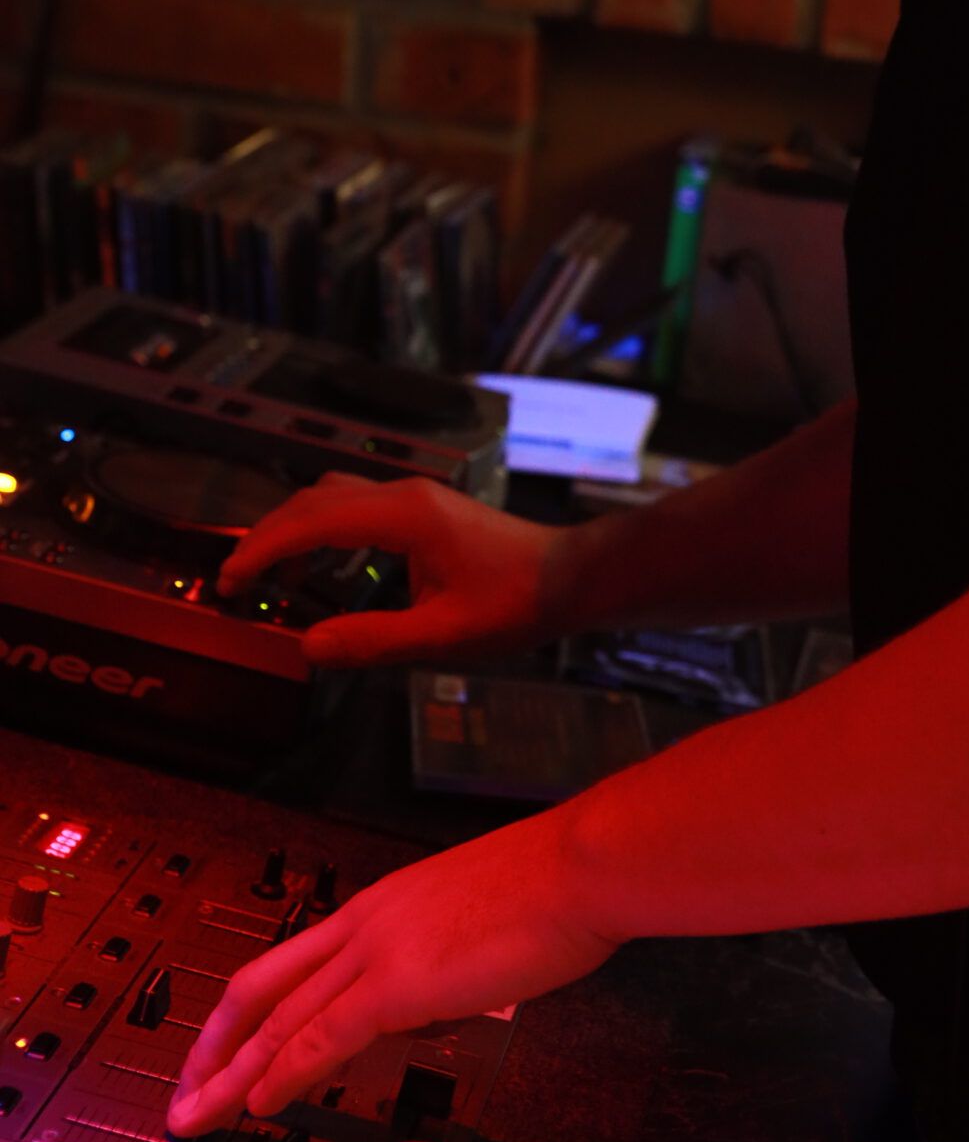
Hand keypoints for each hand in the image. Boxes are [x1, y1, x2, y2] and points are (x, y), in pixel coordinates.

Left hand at [165, 806, 621, 1135]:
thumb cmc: (551, 885)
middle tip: (189, 1085)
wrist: (578, 866)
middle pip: (262, 985)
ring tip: (200, 1112)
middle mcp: (367, 921)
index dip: (254, 1006)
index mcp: (386, 904)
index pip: (296, 959)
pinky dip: (281, 1073)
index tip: (234, 1039)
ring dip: (232, 1072)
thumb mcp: (478, 915)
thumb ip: (446, 952)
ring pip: (279, 1019)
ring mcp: (376, 950)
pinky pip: (320, 1037)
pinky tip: (259, 1102)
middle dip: (216, 1041)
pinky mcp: (396, 983)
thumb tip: (444, 988)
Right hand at [217, 472, 571, 667]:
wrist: (567, 576)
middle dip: (267, 536)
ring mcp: (414, 497)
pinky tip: (318, 566)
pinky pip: (355, 507)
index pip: (313, 521)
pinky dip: (321, 528)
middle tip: (233, 583)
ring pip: (333, 496)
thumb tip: (305, 647)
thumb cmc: (512, 605)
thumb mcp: (441, 635)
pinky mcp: (422, 509)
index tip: (228, 581)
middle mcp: (403, 494)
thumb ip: (372, 641)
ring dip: (293, 528)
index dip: (263, 549)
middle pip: (315, 500)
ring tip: (266, 575)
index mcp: (404, 516)